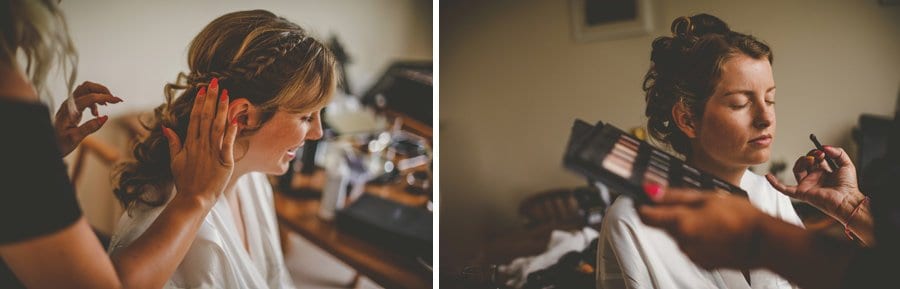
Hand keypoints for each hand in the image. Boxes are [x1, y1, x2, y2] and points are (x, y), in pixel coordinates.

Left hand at [54, 81, 122, 155]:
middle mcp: (68, 104)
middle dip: (102, 90)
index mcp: (69, 110)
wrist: (47, 145)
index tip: (119, 101)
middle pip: (86, 86)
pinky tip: (96, 113)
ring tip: (107, 105)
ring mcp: (69, 105)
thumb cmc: (60, 143)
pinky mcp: (71, 108)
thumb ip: (89, 127)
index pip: (90, 97)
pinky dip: (95, 101)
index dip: (105, 97)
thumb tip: (105, 117)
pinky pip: (85, 97)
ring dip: (99, 94)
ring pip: (85, 90)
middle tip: (114, 100)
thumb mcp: (75, 138)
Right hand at [161, 78, 237, 205]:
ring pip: (218, 127)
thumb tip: (166, 127)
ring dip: (222, 110)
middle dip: (211, 99)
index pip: (195, 118)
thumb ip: (173, 143)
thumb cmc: (185, 181)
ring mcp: (212, 153)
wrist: (193, 199)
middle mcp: (201, 145)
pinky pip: (228, 144)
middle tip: (216, 82)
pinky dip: (231, 132)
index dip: (200, 102)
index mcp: (190, 143)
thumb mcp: (175, 161)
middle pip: (206, 117)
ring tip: (227, 94)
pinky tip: (235, 120)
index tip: (203, 89)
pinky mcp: (224, 162)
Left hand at [637, 187, 767, 268]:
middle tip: (696, 205)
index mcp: (680, 222)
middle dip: (672, 214)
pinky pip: (692, 247)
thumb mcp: (707, 196)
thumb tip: (650, 190)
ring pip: (679, 236)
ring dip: (688, 226)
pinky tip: (716, 232)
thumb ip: (674, 195)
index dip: (643, 205)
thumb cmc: (741, 216)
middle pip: (663, 225)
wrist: (764, 242)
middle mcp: (682, 241)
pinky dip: (698, 238)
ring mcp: (691, 254)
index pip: (645, 215)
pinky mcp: (702, 263)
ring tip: (712, 218)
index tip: (647, 198)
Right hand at [766, 146, 862, 223]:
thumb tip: (824, 147)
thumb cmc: (848, 187)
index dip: (817, 152)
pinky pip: (784, 189)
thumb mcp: (847, 164)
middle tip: (819, 154)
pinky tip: (768, 176)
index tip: (823, 151)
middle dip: (811, 155)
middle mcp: (814, 178)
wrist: (847, 199)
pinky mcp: (801, 193)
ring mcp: (807, 185)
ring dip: (802, 162)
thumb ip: (838, 152)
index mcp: (824, 172)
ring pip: (797, 170)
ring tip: (811, 160)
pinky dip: (775, 183)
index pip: (816, 158)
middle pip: (805, 162)